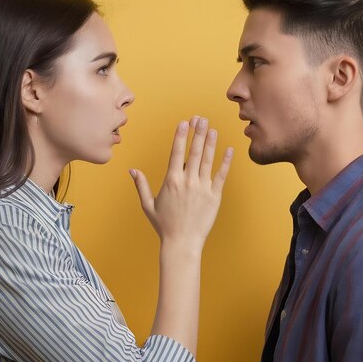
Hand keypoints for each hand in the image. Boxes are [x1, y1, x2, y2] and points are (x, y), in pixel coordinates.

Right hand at [130, 116, 232, 247]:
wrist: (182, 243)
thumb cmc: (164, 225)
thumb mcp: (148, 205)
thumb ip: (141, 185)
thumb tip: (132, 170)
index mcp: (171, 181)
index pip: (177, 152)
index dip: (181, 136)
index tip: (184, 122)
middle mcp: (187, 181)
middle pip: (194, 152)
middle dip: (198, 133)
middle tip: (201, 118)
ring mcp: (202, 188)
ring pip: (208, 160)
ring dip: (210, 142)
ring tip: (212, 128)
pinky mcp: (214, 196)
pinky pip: (221, 176)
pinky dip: (226, 162)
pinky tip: (229, 149)